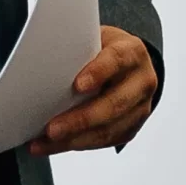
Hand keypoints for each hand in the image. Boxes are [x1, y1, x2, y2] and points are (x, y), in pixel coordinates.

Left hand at [32, 25, 159, 154]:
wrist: (130, 65)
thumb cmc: (105, 51)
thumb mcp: (95, 40)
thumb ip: (78, 51)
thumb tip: (44, 68)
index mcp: (132, 53)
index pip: (117, 60)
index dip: (98, 73)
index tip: (77, 85)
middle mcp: (141, 82)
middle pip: (114, 104)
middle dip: (81, 119)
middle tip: (52, 128)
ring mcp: (139, 108)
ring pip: (109, 129)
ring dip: (74, 139)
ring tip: (45, 142)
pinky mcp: (130, 128)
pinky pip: (103, 141)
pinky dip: (76, 144)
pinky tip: (54, 145)